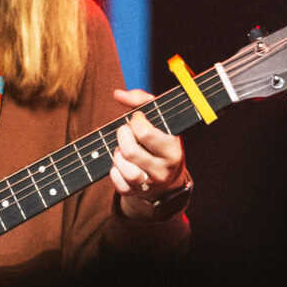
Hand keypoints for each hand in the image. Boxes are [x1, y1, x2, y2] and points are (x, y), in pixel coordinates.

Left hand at [107, 87, 188, 215]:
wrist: (167, 177)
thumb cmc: (160, 139)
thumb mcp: (160, 118)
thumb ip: (141, 100)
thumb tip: (118, 94)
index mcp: (173, 149)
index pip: (145, 133)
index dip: (135, 121)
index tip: (136, 118)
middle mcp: (164, 169)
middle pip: (130, 151)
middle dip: (122, 136)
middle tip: (126, 131)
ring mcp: (150, 183)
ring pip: (124, 169)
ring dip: (117, 155)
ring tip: (122, 148)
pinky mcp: (135, 193)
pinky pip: (117, 183)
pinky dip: (114, 170)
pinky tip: (120, 164)